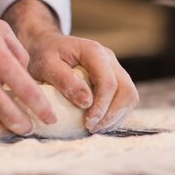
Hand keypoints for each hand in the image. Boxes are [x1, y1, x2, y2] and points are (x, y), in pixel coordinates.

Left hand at [4, 0, 139, 133]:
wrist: (47, 45)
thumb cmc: (44, 55)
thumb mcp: (46, 65)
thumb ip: (65, 81)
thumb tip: (86, 102)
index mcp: (94, 51)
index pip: (108, 82)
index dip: (101, 106)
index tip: (88, 123)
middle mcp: (109, 58)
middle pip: (126, 90)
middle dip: (112, 114)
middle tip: (92, 128)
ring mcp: (115, 68)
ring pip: (130, 96)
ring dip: (116, 116)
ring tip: (96, 128)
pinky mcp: (115, 78)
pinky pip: (126, 99)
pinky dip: (116, 114)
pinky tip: (100, 123)